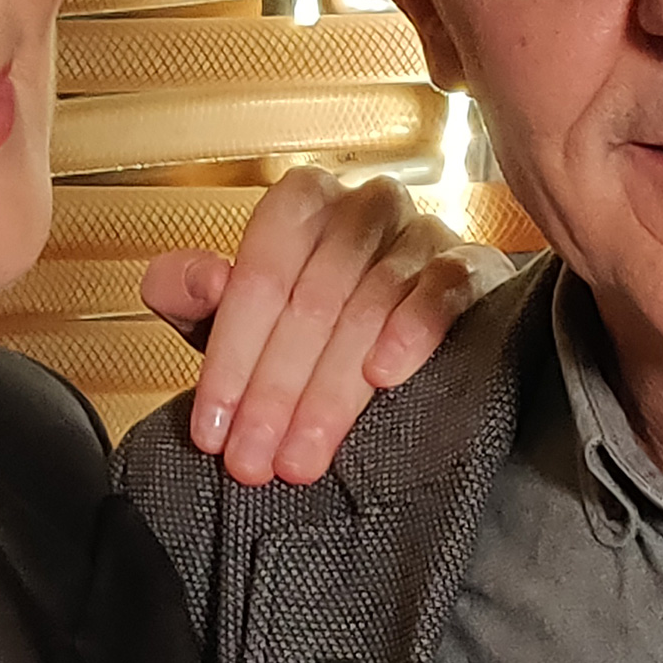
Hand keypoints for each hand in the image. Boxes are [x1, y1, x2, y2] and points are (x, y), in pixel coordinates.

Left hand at [140, 166, 514, 487]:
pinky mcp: (472, 263)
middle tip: (256, 461)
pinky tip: (383, 376)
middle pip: (312, 299)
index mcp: (301, 201)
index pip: (258, 278)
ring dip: (332, 391)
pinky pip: (444, 288)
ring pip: (371, 305)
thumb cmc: (312, 316)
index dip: (230, 359)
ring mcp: (422, 230)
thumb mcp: (242, 311)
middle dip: (276, 391)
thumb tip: (191, 284)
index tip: (212, 430)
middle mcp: (363, 205)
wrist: (408, 321)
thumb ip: (193, 294)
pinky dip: (412, 330)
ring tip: (304, 455)